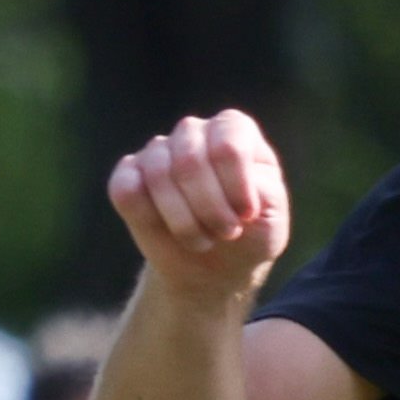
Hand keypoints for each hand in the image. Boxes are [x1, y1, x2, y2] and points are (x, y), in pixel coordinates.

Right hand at [105, 112, 292, 312]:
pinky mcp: (129, 175)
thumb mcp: (273, 220)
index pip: (228, 146)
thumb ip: (265, 193)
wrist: (216, 269)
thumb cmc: (251, 236)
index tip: (247, 216)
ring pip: (157, 174)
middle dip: (210, 210)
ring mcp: (158, 151)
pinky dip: (147, 218)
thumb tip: (236, 181)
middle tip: (226, 233)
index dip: (236, 187)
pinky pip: (125, 189)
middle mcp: (194, 132)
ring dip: (183, 221)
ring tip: (202, 239)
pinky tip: (167, 230)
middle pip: (190, 160)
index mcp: (234, 130)